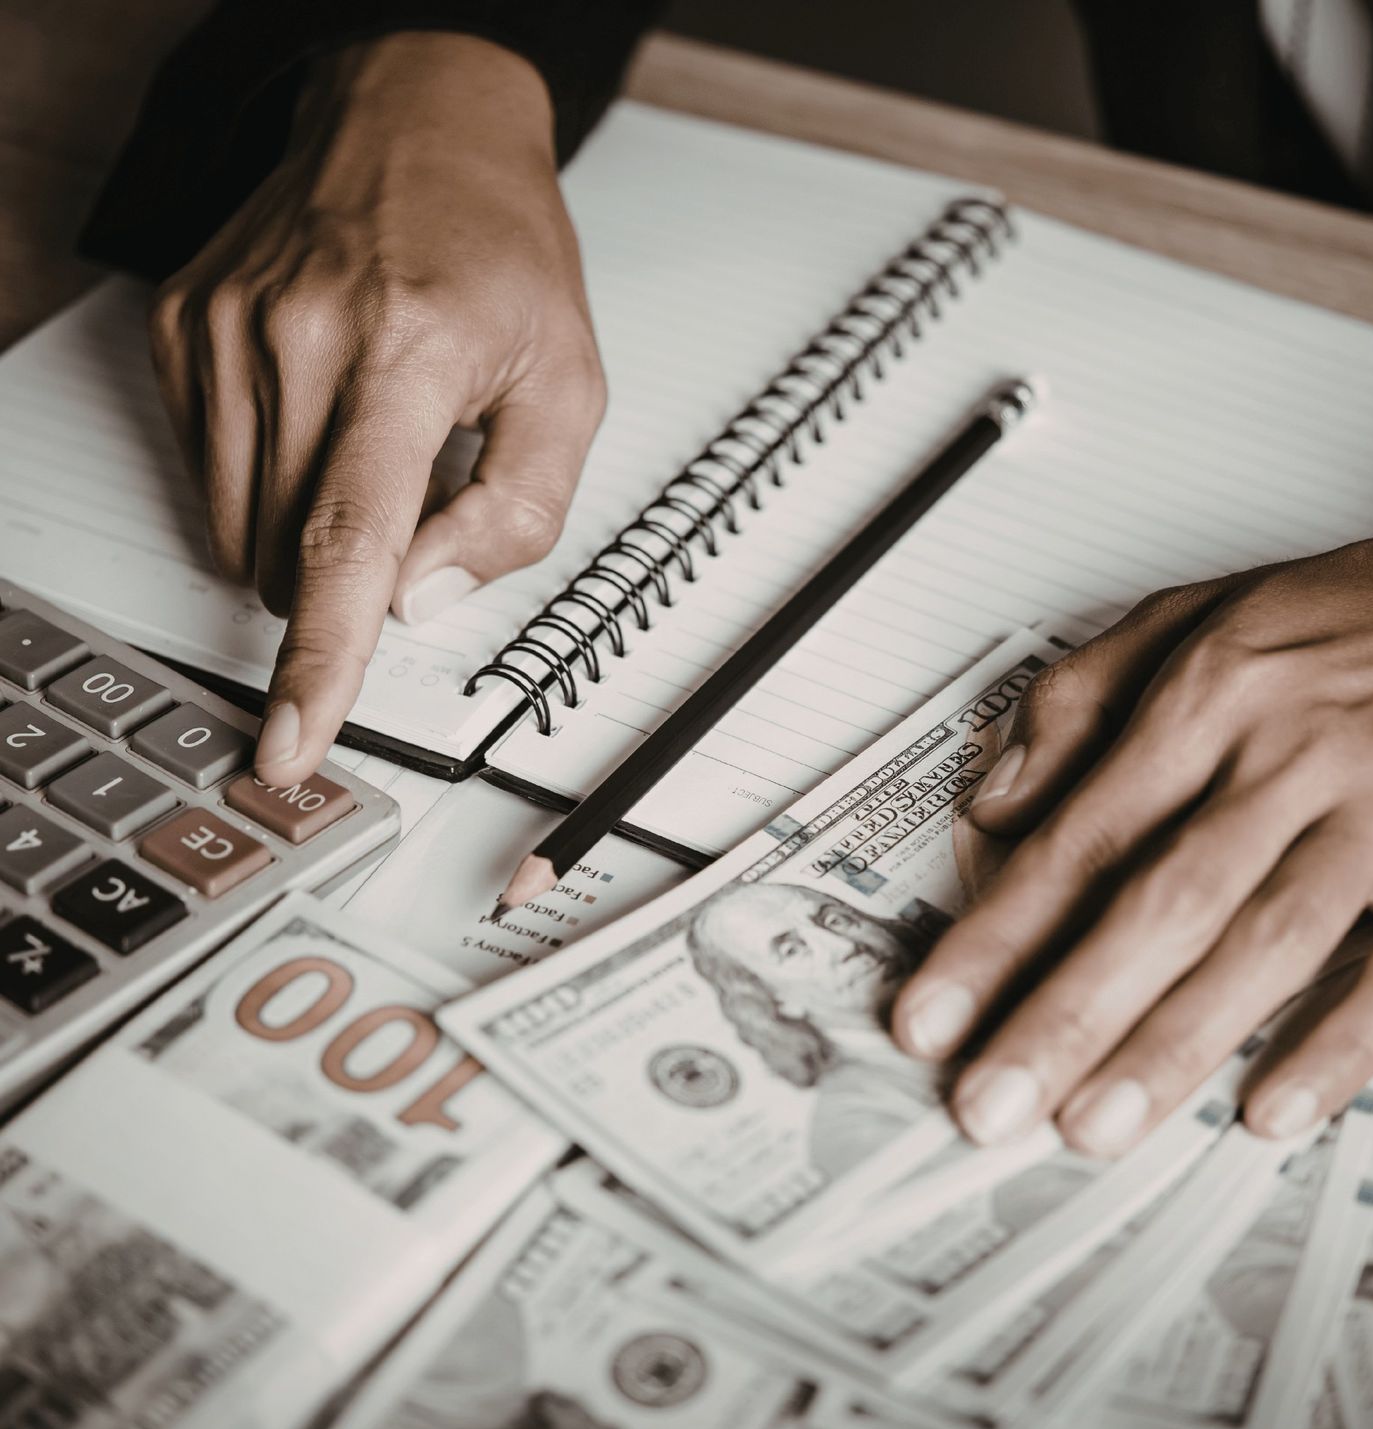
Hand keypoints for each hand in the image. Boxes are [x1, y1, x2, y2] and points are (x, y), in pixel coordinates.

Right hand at [147, 33, 604, 783]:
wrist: (417, 122)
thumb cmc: (503, 257)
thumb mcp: (569, 387)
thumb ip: (516, 515)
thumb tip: (420, 601)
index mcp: (408, 353)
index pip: (351, 541)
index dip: (320, 663)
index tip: (290, 744)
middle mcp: (298, 335)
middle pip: (292, 552)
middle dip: (351, 576)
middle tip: (412, 494)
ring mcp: (226, 328)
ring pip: (242, 527)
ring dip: (307, 534)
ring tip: (370, 438)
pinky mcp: (184, 327)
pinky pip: (211, 472)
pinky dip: (270, 482)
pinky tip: (321, 414)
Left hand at [893, 524, 1372, 1154]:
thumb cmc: (1343, 622)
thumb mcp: (1187, 619)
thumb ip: (1077, 702)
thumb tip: (995, 802)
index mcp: (1206, 696)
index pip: (1077, 836)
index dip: (995, 936)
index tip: (933, 1014)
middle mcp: (1289, 754)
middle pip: (1159, 902)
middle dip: (1064, 1014)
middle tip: (991, 1102)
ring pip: (1266, 944)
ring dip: (1174, 1045)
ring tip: (1094, 1126)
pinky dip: (1340, 1044)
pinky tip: (1271, 1110)